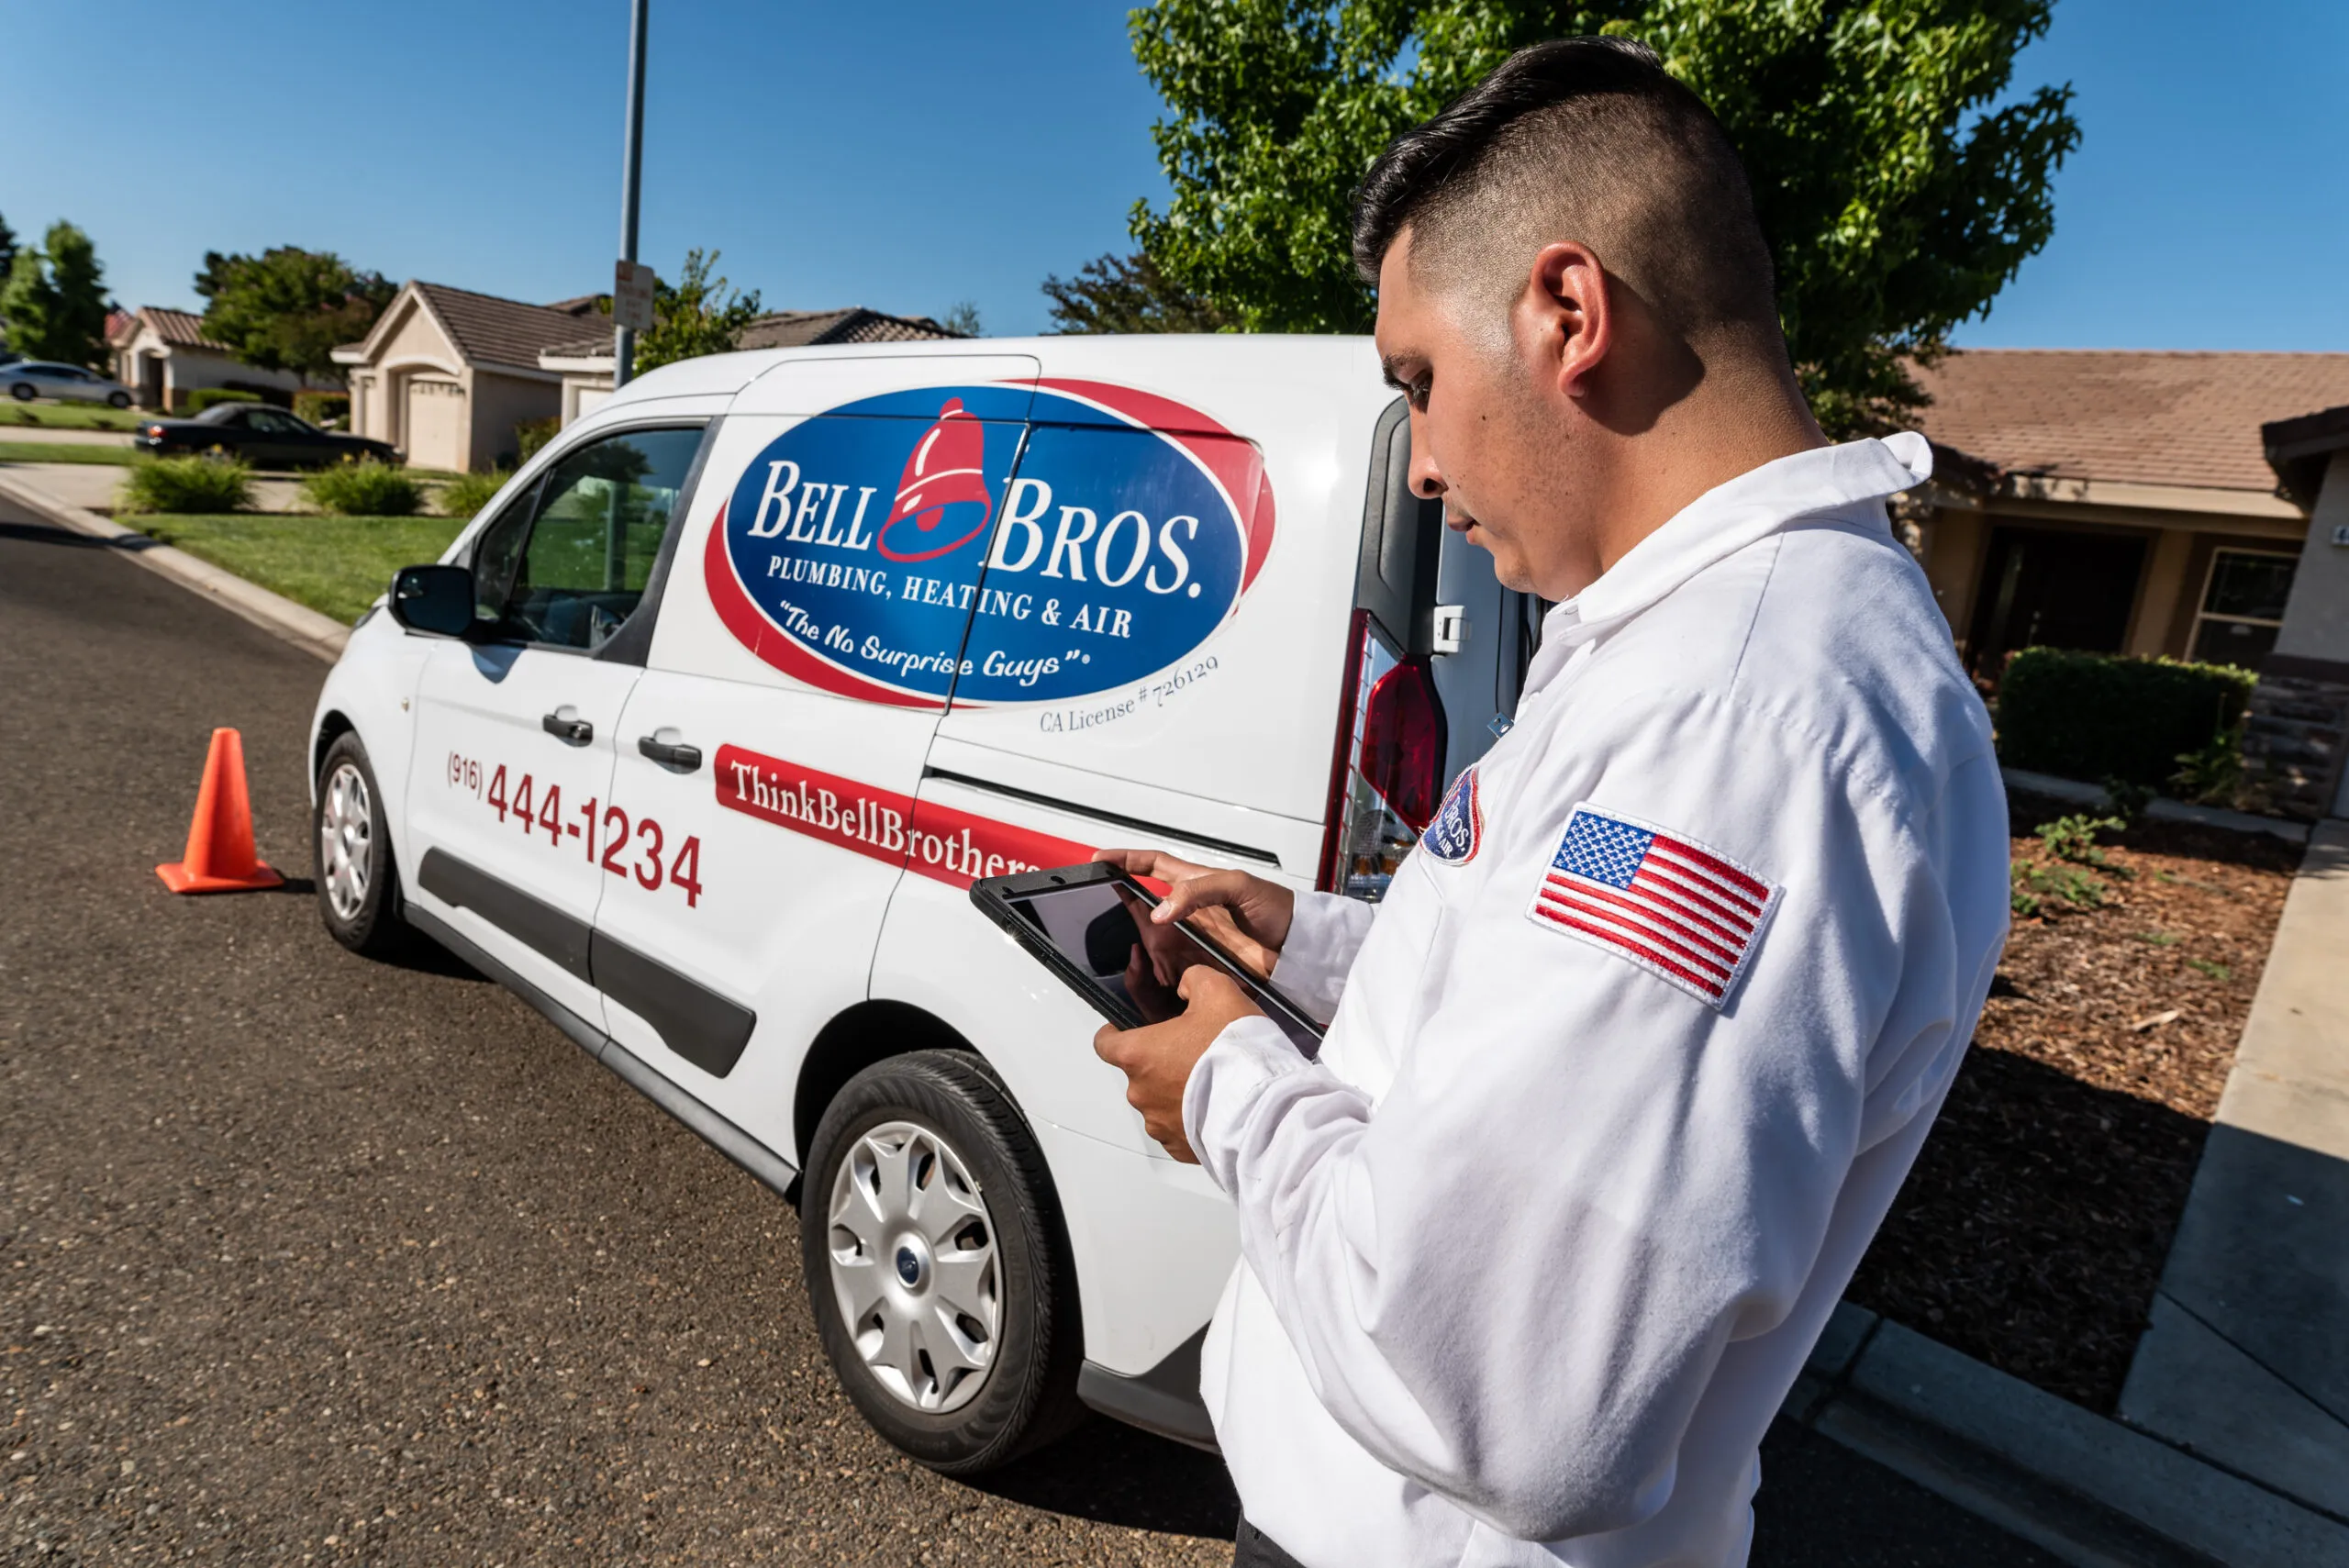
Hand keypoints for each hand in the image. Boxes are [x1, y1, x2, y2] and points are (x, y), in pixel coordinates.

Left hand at [1093, 967, 1263, 1162]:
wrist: (1261, 1106)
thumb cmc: (1230, 1047)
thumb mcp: (1217, 991)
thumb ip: (1193, 981)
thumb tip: (1185, 989)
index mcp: (1138, 1055)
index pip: (1104, 1044)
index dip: (1115, 1034)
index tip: (1133, 1030)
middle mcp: (1139, 1094)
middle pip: (1139, 1074)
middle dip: (1160, 1064)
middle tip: (1195, 1054)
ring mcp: (1158, 1126)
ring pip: (1158, 1104)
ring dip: (1175, 1094)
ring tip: (1212, 1086)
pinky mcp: (1179, 1149)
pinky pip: (1177, 1130)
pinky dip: (1190, 1120)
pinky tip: (1216, 1110)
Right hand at [1094, 848, 1294, 979]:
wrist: (1297, 948)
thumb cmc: (1276, 908)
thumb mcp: (1238, 886)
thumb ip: (1198, 890)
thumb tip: (1162, 910)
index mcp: (1196, 882)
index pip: (1152, 864)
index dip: (1126, 859)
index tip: (1100, 858)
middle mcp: (1190, 909)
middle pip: (1145, 904)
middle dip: (1125, 906)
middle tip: (1107, 911)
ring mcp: (1194, 936)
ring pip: (1153, 938)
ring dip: (1143, 944)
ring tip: (1139, 951)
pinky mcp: (1201, 962)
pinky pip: (1171, 966)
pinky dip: (1159, 971)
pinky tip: (1156, 975)